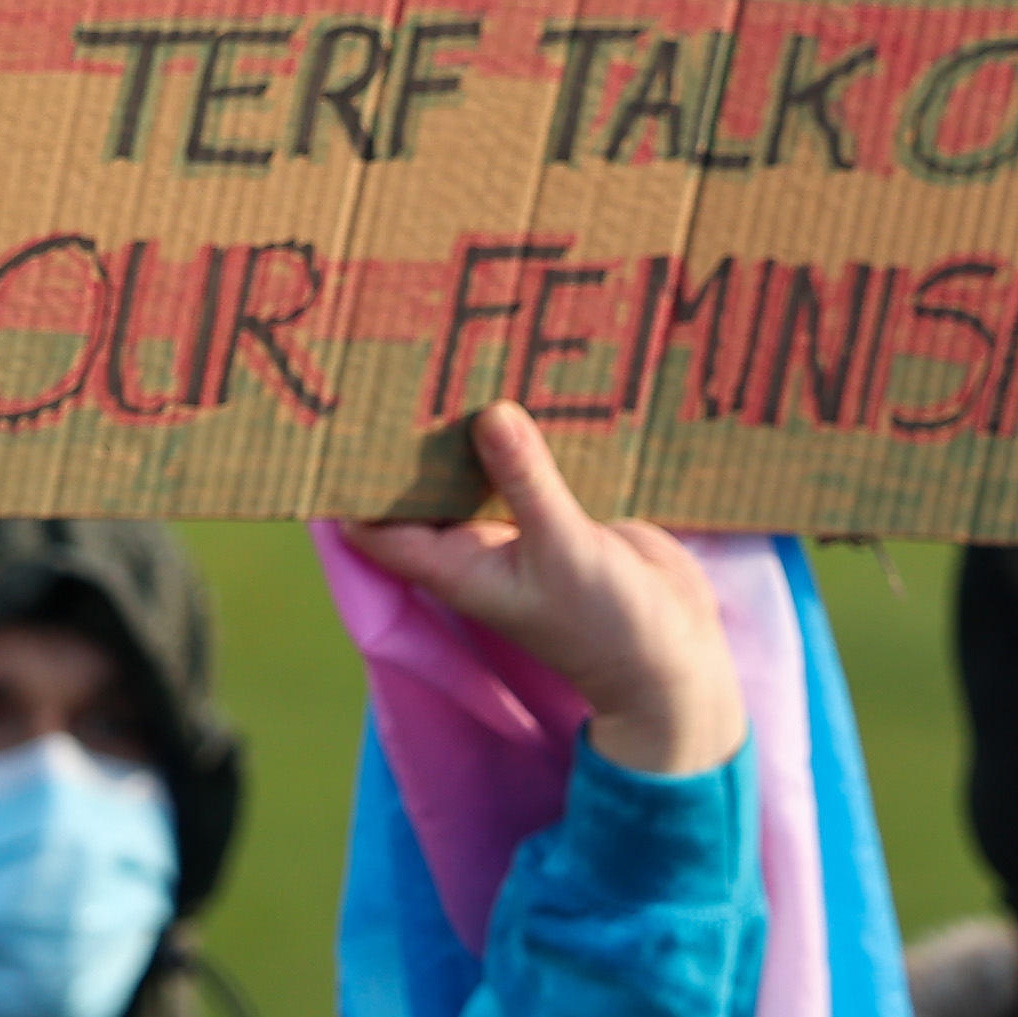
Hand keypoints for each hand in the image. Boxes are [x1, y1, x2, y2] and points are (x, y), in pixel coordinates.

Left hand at [345, 405, 745, 778]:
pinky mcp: (555, 511)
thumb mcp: (565, 549)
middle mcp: (473, 545)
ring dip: (469, 427)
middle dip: (410, 437)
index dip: (352, 480)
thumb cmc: (608, 625)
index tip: (347, 419)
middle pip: (419, 484)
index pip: (373, 525)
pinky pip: (524, 464)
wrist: (670, 657)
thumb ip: (526, 480)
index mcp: (454, 566)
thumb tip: (487, 413)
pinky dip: (522, 433)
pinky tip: (525, 384)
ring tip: (457, 359)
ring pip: (473, 467)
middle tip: (404, 366)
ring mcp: (513, 526)